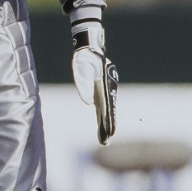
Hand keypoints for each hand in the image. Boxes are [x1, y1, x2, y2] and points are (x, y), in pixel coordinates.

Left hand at [71, 20, 117, 144]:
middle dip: (107, 126)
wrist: (89, 50)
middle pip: (108, 111)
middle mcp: (106, 90)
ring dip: (105, 125)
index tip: (109, 131)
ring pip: (106, 111)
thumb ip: (84, 83)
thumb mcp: (82, 67)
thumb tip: (88, 103)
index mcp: (103, 86)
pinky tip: (102, 128)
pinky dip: (102, 119)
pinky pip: (102, 109)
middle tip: (106, 141)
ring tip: (105, 140)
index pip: (107, 107)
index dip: (108, 120)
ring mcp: (103, 92)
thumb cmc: (85, 58)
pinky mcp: (98, 93)